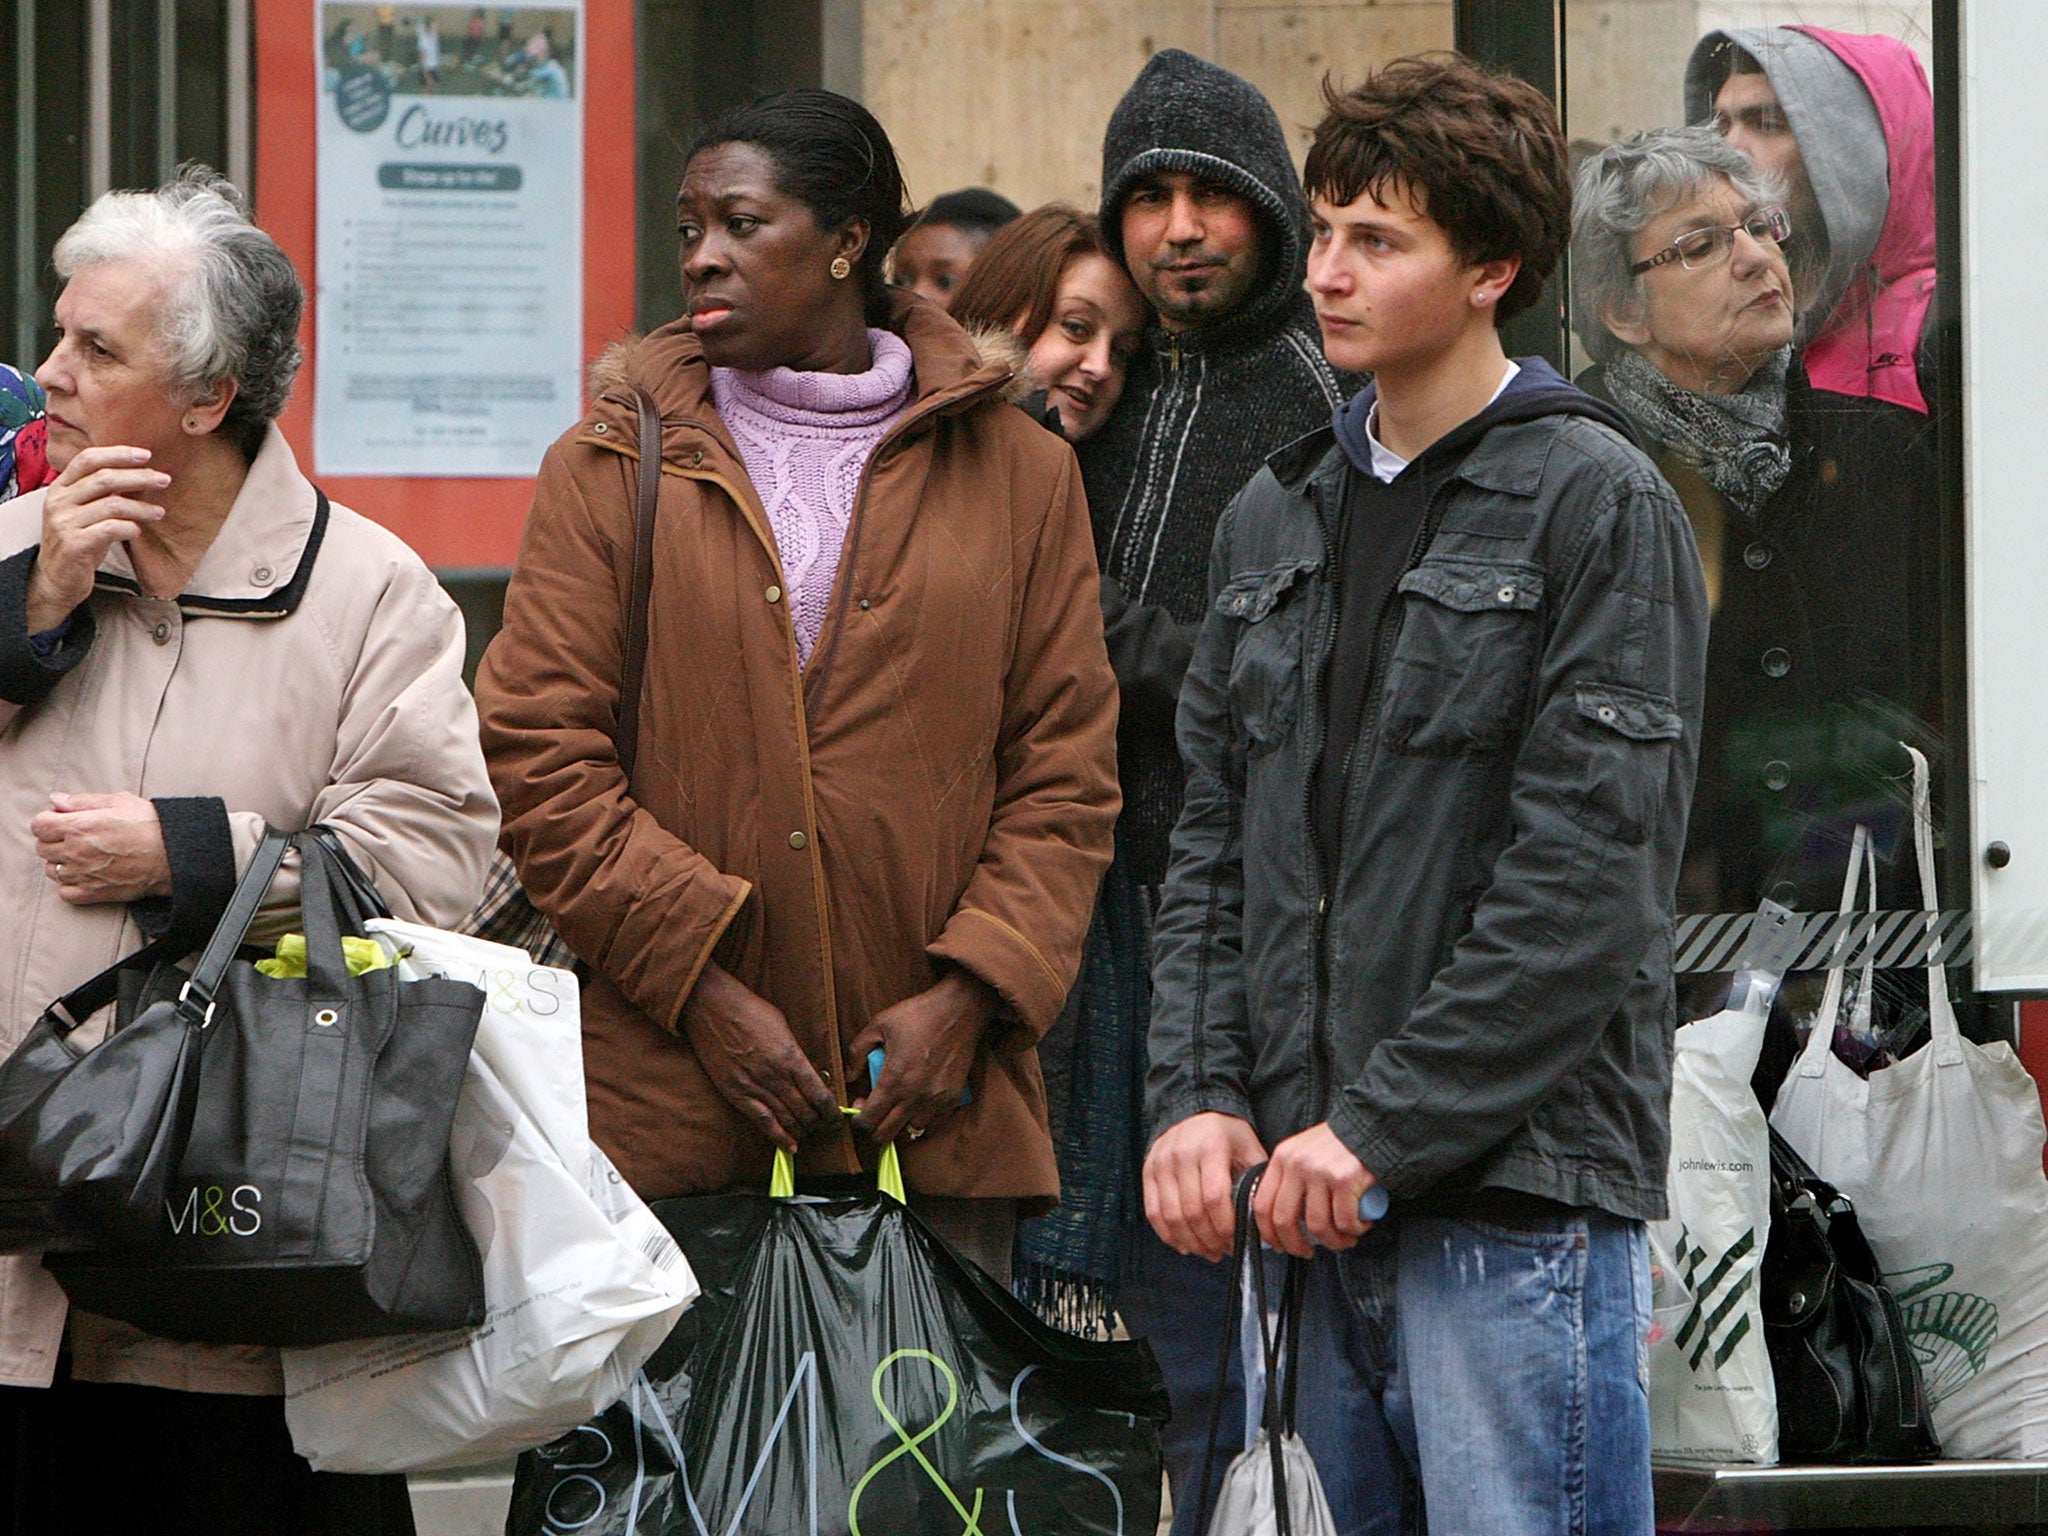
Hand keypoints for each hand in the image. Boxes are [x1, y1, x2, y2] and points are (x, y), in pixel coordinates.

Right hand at [27, 447, 169, 633]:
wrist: (57, 579)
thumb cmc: (80, 541)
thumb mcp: (89, 513)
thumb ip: (108, 494)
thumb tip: (144, 475)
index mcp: (60, 488)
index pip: (88, 459)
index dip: (118, 454)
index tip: (147, 455)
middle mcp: (59, 501)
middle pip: (104, 479)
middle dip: (139, 477)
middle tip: (164, 480)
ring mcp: (64, 522)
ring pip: (112, 505)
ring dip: (141, 507)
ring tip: (159, 513)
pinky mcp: (74, 544)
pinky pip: (110, 529)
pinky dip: (130, 528)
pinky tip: (138, 531)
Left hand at [31, 792, 170, 904]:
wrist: (174, 854)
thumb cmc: (150, 825)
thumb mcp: (119, 802)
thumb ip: (82, 801)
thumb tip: (56, 801)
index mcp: (78, 826)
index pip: (39, 825)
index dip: (49, 821)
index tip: (63, 820)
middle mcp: (75, 851)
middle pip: (42, 847)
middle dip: (54, 840)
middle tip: (76, 837)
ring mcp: (82, 874)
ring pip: (52, 870)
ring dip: (61, 862)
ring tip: (82, 856)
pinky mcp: (93, 893)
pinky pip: (65, 892)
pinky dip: (70, 884)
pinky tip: (86, 874)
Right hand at [677, 962, 835, 1152]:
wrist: (712, 1008)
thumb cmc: (749, 1011)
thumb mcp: (782, 1028)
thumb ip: (794, 1054)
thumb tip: (806, 1073)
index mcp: (791, 1057)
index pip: (819, 1093)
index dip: (831, 1111)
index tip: (836, 1117)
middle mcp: (776, 1076)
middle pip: (805, 1110)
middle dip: (818, 1123)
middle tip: (824, 1127)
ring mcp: (755, 1086)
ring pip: (787, 1119)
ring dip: (802, 1131)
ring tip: (809, 1135)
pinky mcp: (736, 1093)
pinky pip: (762, 1121)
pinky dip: (778, 1137)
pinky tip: (790, 1147)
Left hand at [852, 970, 995, 1143]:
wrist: (959, 1010)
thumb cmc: (917, 1015)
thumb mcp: (878, 1025)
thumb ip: (856, 1053)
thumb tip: (851, 1077)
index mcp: (893, 1080)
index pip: (868, 1121)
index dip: (858, 1120)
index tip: (860, 1107)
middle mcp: (915, 1096)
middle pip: (885, 1135)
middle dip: (874, 1128)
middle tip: (875, 1110)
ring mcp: (936, 1100)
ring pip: (910, 1130)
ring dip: (900, 1122)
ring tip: (899, 1102)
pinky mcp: (953, 1098)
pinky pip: (933, 1123)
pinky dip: (922, 1118)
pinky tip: (918, 1101)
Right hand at [1143, 1112, 1266, 1261]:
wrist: (1194, 1111)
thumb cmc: (1226, 1135)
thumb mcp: (1248, 1147)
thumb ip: (1256, 1179)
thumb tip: (1261, 1218)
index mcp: (1211, 1147)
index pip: (1214, 1197)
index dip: (1225, 1226)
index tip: (1236, 1241)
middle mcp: (1181, 1154)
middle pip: (1192, 1211)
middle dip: (1210, 1239)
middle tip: (1223, 1250)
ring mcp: (1161, 1163)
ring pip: (1171, 1216)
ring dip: (1190, 1241)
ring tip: (1207, 1251)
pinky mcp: (1147, 1172)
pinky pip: (1153, 1212)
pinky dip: (1168, 1234)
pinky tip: (1185, 1244)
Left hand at [1254, 1122, 1375, 1257]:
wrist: (1372, 1126)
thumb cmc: (1339, 1146)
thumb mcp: (1304, 1154)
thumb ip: (1290, 1180)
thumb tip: (1281, 1223)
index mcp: (1282, 1158)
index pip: (1261, 1204)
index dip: (1268, 1233)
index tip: (1279, 1245)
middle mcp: (1297, 1164)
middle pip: (1284, 1220)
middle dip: (1295, 1245)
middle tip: (1308, 1252)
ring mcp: (1320, 1172)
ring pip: (1317, 1225)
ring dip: (1332, 1242)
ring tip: (1345, 1239)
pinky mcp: (1345, 1180)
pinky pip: (1345, 1221)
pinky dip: (1354, 1230)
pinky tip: (1360, 1226)